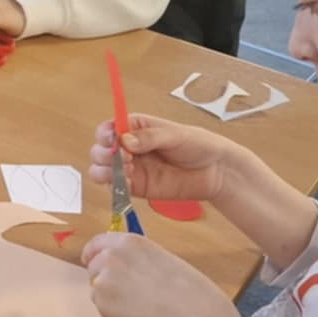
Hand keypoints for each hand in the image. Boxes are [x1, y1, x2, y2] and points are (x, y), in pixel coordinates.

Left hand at [81, 232, 233, 316]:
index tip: (89, 260)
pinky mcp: (102, 302)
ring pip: (96, 289)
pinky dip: (113, 313)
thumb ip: (135, 258)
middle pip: (93, 267)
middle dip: (104, 279)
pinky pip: (102, 308)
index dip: (92, 253)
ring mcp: (103, 279)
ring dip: (110, 297)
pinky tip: (136, 315)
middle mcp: (111, 256)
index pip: (97, 243)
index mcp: (129, 242)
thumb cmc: (185, 288)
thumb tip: (122, 266)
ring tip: (138, 305)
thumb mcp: (159, 258)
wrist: (187, 311)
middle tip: (127, 293)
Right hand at [88, 112, 247, 203]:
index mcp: (136, 128)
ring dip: (105, 170)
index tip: (112, 139)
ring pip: (101, 169)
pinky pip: (116, 188)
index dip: (105, 133)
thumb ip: (149, 137)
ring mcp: (131, 169)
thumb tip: (124, 140)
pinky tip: (128, 183)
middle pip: (100, 149)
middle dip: (104, 153)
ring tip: (126, 171)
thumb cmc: (199, 145)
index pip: (110, 128)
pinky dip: (116, 186)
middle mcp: (128, 148)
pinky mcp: (137, 188)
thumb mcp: (176, 135)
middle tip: (122, 157)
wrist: (217, 171)